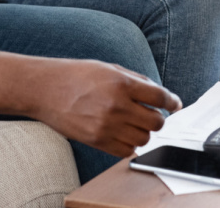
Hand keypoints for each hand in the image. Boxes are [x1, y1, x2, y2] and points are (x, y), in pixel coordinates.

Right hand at [31, 60, 181, 157]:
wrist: (45, 90)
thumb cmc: (76, 75)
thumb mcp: (109, 68)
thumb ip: (137, 80)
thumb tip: (161, 94)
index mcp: (121, 84)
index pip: (160, 97)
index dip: (172, 101)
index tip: (175, 104)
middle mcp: (116, 106)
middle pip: (156, 122)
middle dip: (158, 118)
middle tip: (151, 114)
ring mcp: (106, 126)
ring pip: (143, 139)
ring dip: (144, 132)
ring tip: (133, 123)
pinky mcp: (96, 141)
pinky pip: (126, 151)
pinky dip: (130, 144)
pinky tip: (123, 133)